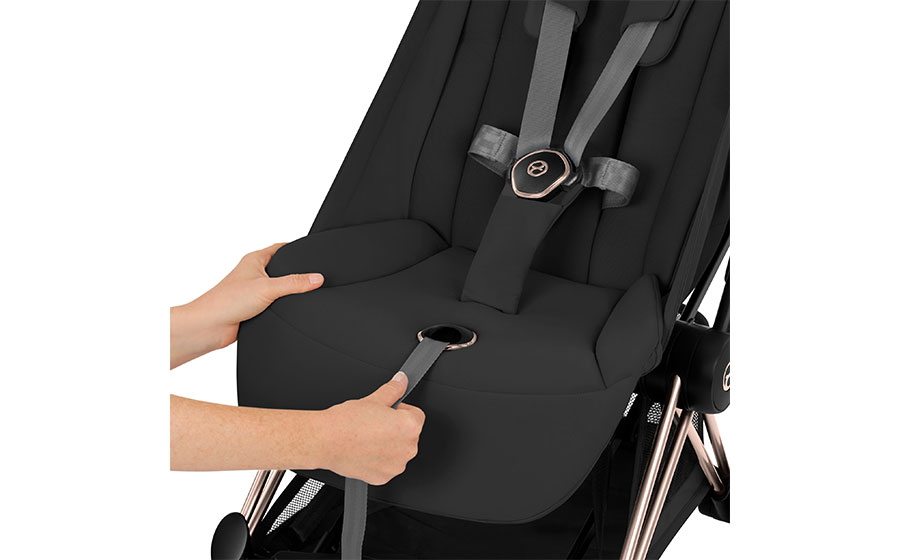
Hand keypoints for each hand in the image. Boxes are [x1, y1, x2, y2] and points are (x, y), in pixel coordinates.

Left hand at [170, 243, 322, 367]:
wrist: (210, 326)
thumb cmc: (227, 301)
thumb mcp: (268, 288)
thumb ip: (295, 283)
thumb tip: (317, 278)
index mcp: (254, 259)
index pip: (280, 247)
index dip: (295, 248)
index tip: (310, 250)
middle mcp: (252, 273)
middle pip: (280, 267)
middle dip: (294, 271)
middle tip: (310, 273)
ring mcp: (252, 290)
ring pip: (276, 287)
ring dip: (286, 291)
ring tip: (298, 293)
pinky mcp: (252, 307)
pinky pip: (272, 303)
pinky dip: (279, 306)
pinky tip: (285, 310)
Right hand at [318, 372, 424, 484]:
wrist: (326, 441)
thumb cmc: (347, 422)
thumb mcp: (374, 399)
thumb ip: (393, 389)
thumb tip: (401, 381)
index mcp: (410, 427)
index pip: (416, 415)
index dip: (400, 410)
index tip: (387, 412)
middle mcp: (408, 449)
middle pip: (408, 434)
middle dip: (395, 428)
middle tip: (375, 424)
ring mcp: (396, 466)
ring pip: (398, 451)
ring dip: (388, 445)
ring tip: (368, 437)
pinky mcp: (383, 478)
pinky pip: (387, 466)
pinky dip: (379, 460)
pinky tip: (365, 450)